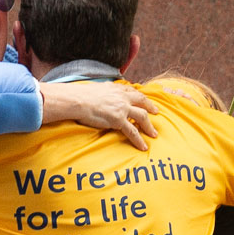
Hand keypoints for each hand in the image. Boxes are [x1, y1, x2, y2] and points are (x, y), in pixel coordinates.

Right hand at [40, 82, 157, 149]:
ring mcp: (122, 108)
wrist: (77, 100)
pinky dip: (139, 140)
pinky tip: (143, 146)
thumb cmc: (81, 95)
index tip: (143, 100)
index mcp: (116, 89)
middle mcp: (122, 97)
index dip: (139, 96)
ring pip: (142, 117)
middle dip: (150, 107)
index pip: (131, 91)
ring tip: (154, 134)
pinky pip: (132, 131)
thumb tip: (99, 93)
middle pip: (142, 101)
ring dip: (149, 126)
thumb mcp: (95, 88)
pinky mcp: (118, 120)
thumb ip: (102, 91)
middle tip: (156, 112)